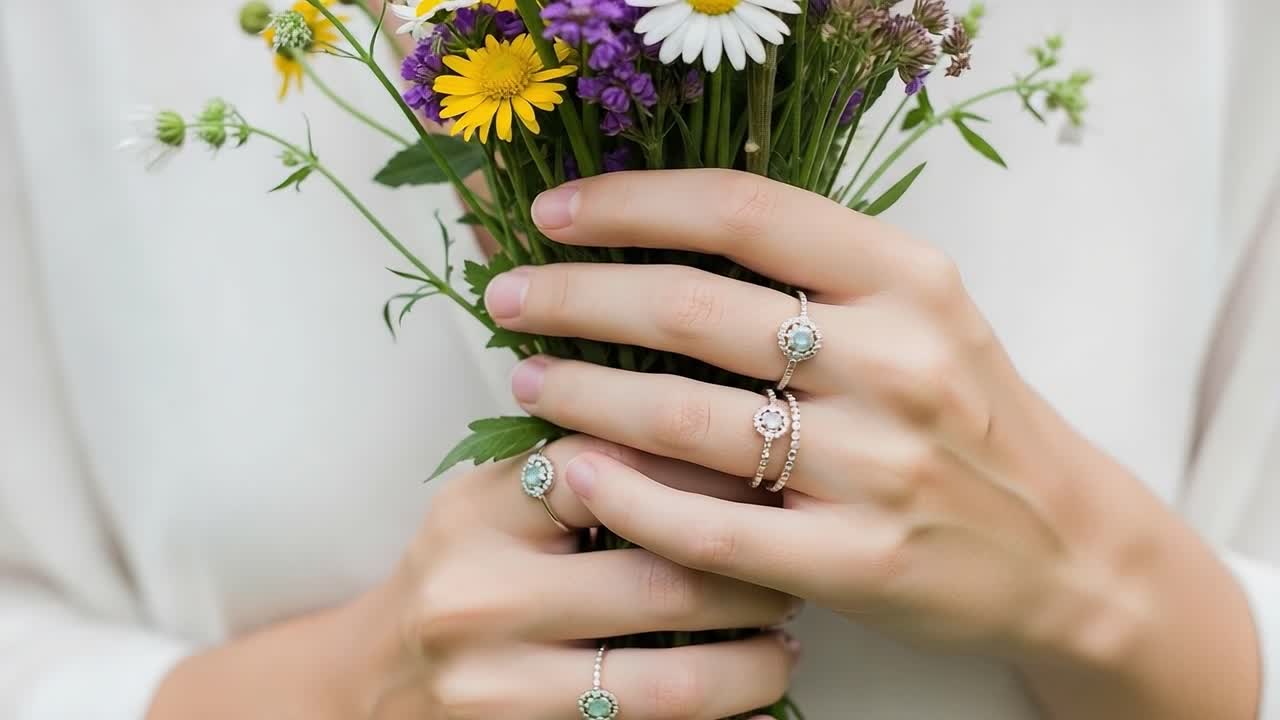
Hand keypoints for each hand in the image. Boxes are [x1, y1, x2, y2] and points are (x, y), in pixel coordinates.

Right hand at [150, 437, 797, 719]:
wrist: (361, 693)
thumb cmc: (452, 581)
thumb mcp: (485, 508)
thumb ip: (571, 469)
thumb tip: (713, 425)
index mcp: (478, 516)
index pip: (609, 470)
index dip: (704, 471)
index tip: (766, 473)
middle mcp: (480, 601)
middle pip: (661, 580)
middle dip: (755, 577)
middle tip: (800, 568)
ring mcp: (498, 693)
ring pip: (671, 683)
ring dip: (754, 665)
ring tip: (786, 647)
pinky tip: (752, 709)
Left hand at [484, 169, 1259, 718]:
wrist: (1064, 548)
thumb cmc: (968, 419)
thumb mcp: (923, 314)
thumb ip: (818, 272)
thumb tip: (661, 239)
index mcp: (908, 279)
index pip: (744, 210)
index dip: (630, 204)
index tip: (554, 215)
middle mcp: (895, 361)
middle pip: (692, 307)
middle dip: (576, 297)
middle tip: (507, 300)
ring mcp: (876, 466)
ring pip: (684, 416)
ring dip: (581, 393)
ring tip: (527, 383)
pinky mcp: (855, 562)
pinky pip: (706, 527)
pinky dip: (623, 496)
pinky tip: (569, 473)